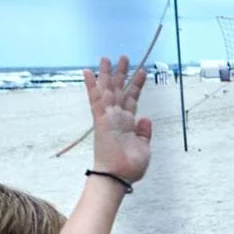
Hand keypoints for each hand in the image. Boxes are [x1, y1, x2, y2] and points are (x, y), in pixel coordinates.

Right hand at [85, 55, 152, 183]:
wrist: (118, 176)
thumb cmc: (130, 166)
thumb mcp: (144, 147)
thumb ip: (145, 132)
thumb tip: (146, 119)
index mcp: (128, 123)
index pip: (132, 99)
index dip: (137, 85)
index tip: (142, 72)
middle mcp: (117, 117)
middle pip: (119, 90)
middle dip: (122, 73)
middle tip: (124, 57)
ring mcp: (108, 117)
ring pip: (107, 90)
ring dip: (108, 74)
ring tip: (108, 57)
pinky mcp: (100, 120)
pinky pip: (95, 99)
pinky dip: (91, 85)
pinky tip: (88, 71)